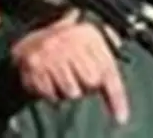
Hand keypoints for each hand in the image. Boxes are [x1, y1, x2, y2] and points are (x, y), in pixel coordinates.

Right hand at [11, 10, 128, 123]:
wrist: (31, 36)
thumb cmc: (69, 45)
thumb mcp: (92, 42)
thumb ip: (109, 60)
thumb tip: (120, 89)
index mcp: (89, 35)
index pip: (108, 70)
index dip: (116, 96)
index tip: (121, 117)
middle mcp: (70, 41)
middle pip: (91, 82)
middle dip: (88, 87)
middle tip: (79, 78)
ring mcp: (51, 53)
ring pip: (72, 91)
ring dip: (70, 91)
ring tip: (64, 79)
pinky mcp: (35, 65)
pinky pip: (51, 94)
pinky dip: (52, 93)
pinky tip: (51, 79)